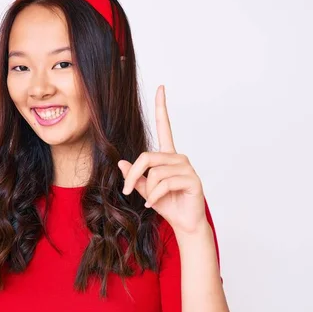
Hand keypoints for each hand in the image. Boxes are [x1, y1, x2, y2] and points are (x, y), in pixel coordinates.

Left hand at [118, 85, 206, 233]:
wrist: (184, 223)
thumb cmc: (167, 204)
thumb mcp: (145, 190)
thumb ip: (135, 176)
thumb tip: (121, 162)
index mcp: (167, 156)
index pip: (165, 126)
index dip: (161, 107)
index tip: (160, 88)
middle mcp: (178, 157)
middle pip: (147, 156)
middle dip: (133, 175)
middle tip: (126, 190)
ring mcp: (186, 167)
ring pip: (154, 172)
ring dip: (147, 190)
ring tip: (150, 201)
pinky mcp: (191, 179)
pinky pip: (164, 183)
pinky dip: (154, 196)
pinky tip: (153, 204)